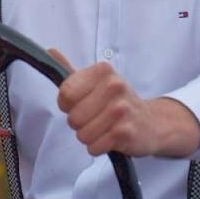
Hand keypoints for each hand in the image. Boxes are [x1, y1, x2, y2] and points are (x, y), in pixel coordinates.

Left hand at [50, 48, 199, 157]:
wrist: (150, 122)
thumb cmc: (117, 102)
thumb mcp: (96, 82)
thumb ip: (71, 70)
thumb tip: (49, 51)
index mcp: (103, 70)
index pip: (66, 93)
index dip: (67, 104)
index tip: (80, 103)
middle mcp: (115, 86)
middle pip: (73, 117)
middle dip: (79, 123)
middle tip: (95, 118)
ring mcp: (122, 109)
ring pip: (82, 135)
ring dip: (89, 136)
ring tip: (103, 128)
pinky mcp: (125, 133)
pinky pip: (94, 147)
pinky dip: (98, 147)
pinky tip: (110, 138)